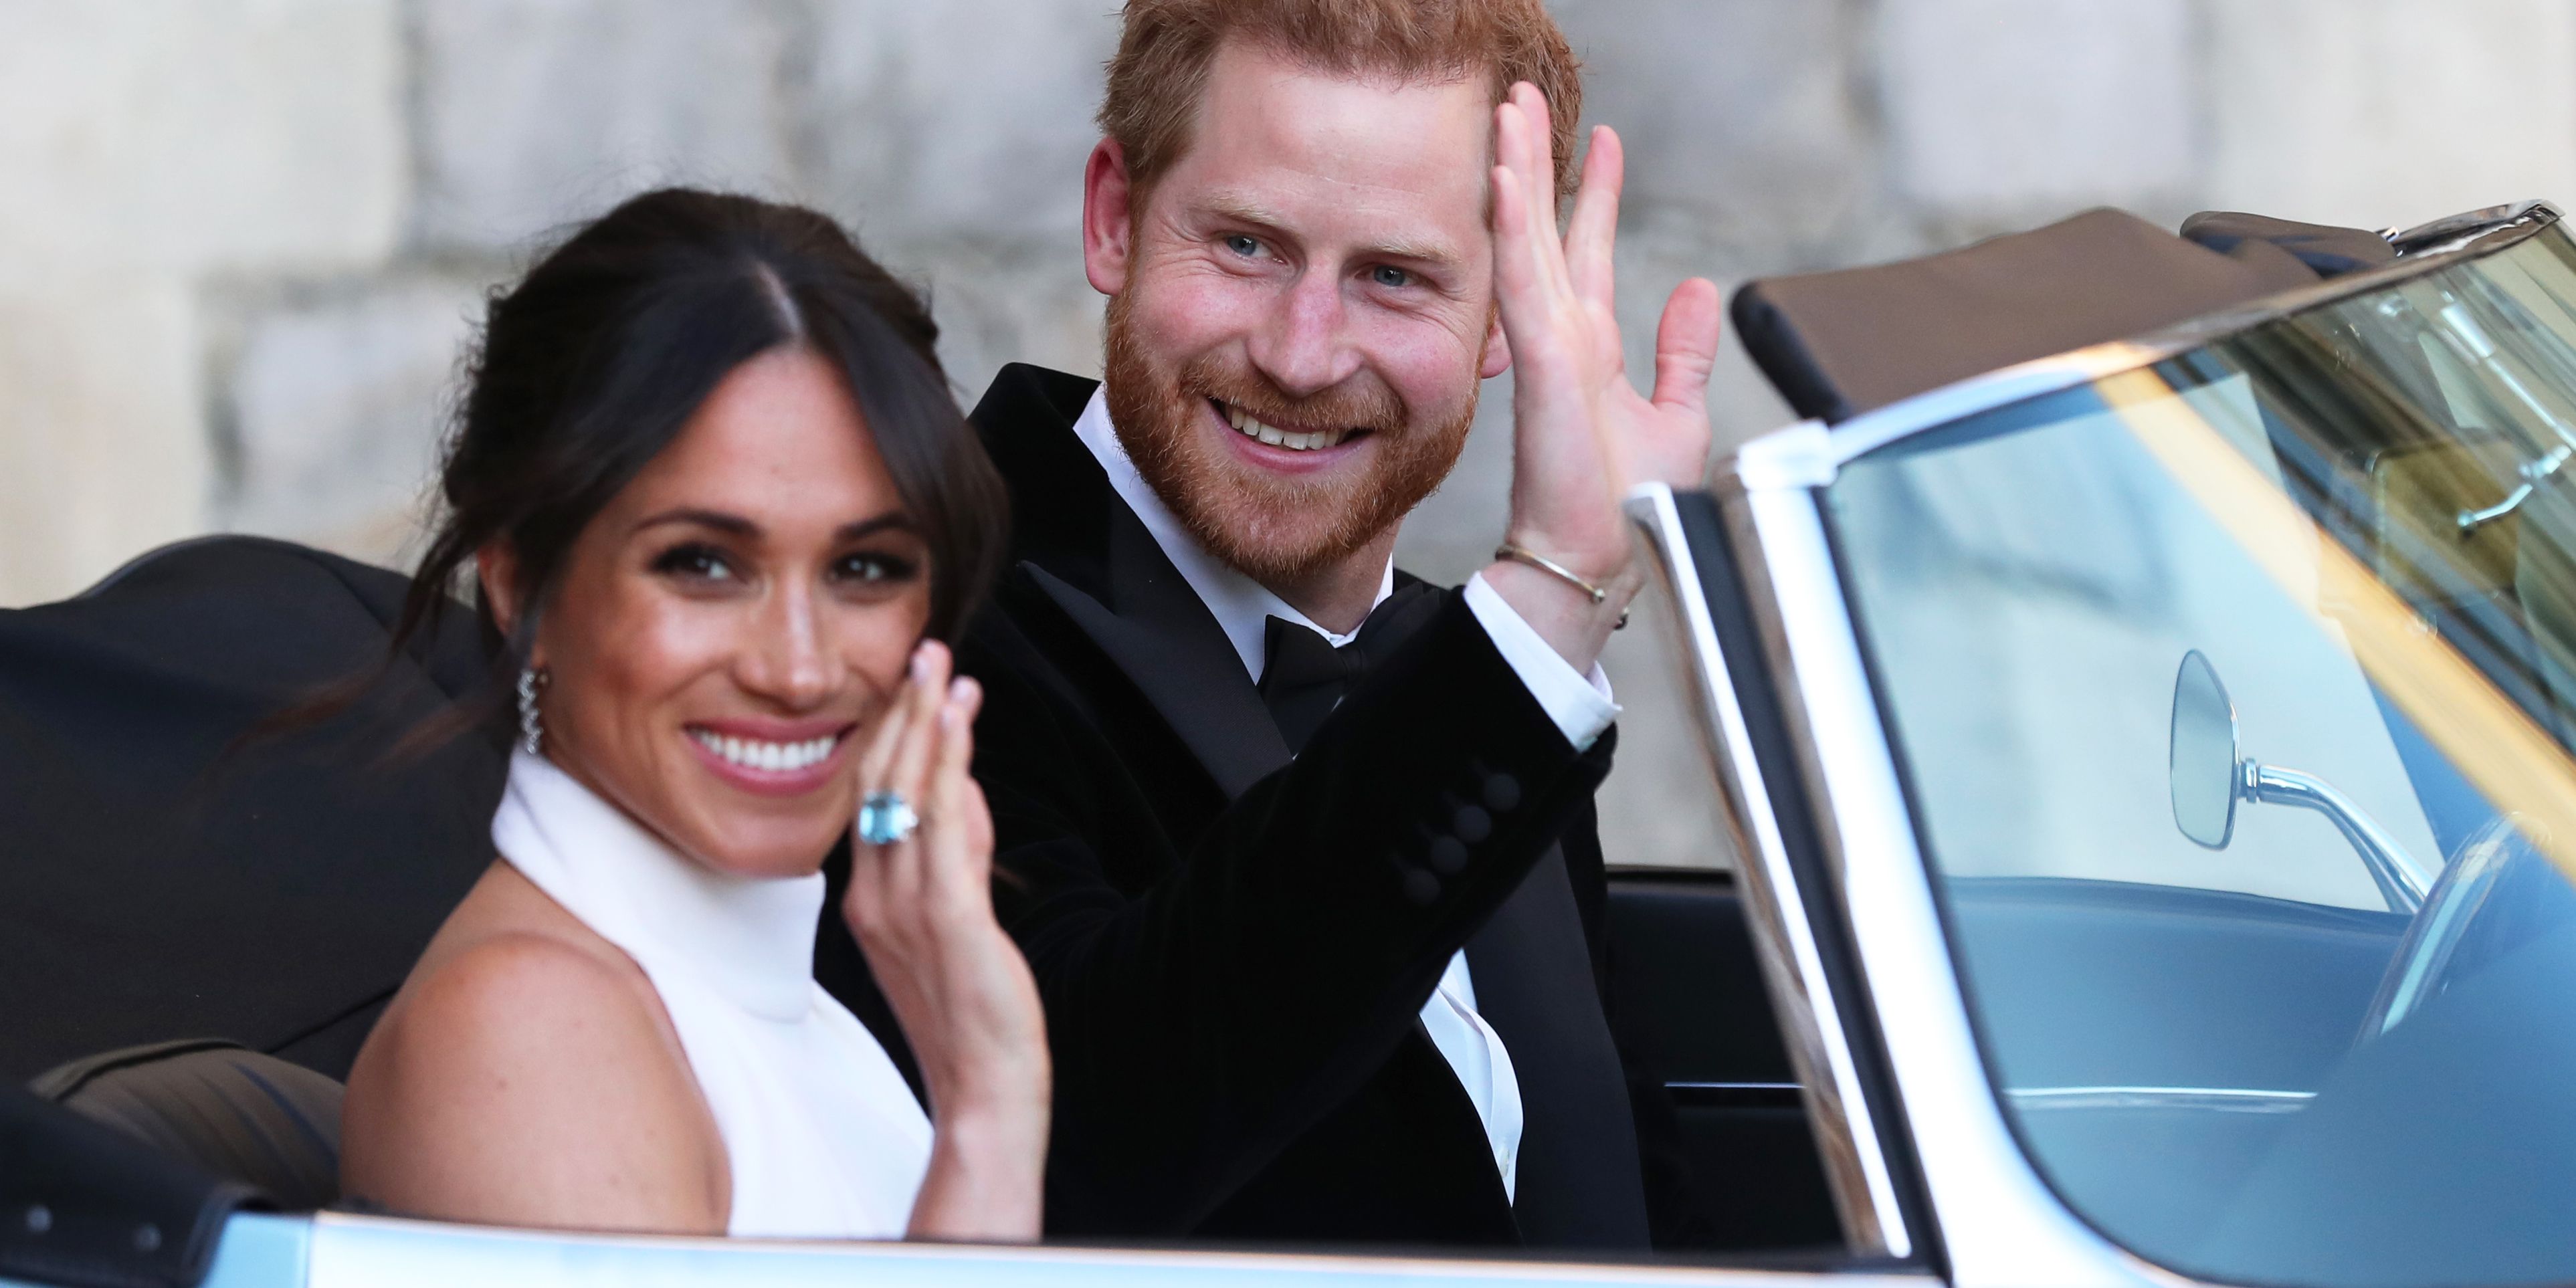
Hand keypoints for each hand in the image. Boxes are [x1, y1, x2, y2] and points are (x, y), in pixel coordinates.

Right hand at [843, 639, 1048, 1239]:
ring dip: (927, 724)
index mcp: (868, 899)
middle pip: (880, 785)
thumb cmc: (970, 1011)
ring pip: (908, 794)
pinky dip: (949, 766)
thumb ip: (959, 854)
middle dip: (904, 713)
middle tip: (925, 652)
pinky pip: (943, 826)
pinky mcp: (948, 918)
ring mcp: (905, 907)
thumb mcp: (957, 919)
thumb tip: (966, 791)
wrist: (983, 1087)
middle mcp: (875, 897)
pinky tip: (959, 724)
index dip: (891, 737)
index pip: (872, 800)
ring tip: (943, 668)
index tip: (914, 686)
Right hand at [1487, 83, 1722, 667]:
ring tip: (1508, 112)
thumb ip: (1683, 353)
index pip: (1588, 252)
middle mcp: (1563, 340)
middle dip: (1536, 162)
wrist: (1602, 561)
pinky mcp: (1543, 366)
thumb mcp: (1676, 415)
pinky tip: (1504, 180)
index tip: (1602, 139)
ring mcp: (1547, 350)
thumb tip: (1698, 290)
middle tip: (1524, 98)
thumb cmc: (1629, 508)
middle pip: (1545, 231)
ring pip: (1526, 242)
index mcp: (1591, 349)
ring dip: (1516, 175)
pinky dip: (1513, 229)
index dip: (1595, 193)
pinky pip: (1523, 283)